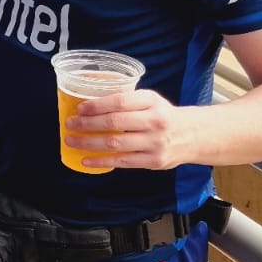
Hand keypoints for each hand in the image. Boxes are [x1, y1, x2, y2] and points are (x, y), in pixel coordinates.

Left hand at [64, 89, 202, 171]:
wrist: (192, 135)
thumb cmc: (163, 115)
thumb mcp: (150, 100)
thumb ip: (127, 101)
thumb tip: (89, 105)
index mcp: (152, 101)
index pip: (121, 102)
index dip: (97, 105)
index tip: (80, 108)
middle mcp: (155, 121)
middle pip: (115, 123)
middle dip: (88, 124)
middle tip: (70, 124)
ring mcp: (155, 143)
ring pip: (115, 144)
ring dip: (89, 143)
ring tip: (72, 141)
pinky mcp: (153, 161)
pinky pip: (122, 162)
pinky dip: (101, 161)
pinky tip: (86, 159)